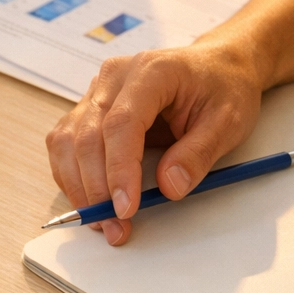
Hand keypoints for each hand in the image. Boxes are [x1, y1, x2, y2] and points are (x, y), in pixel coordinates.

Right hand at [44, 43, 266, 245]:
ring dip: (78, 187)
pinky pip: (64, 145)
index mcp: (151, 72)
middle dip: (97, 189)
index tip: (125, 208)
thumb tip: (169, 187)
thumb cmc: (222, 87)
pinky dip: (71, 176)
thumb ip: (198, 154)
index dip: (119, 170)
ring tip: (100, 220)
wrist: (216, 66)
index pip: (121, 123)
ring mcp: (95, 92)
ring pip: (66, 142)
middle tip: (115, 226)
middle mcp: (113, 78)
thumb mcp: (229, 121)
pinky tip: (88, 198)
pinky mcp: (87, 110)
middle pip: (87, 136)